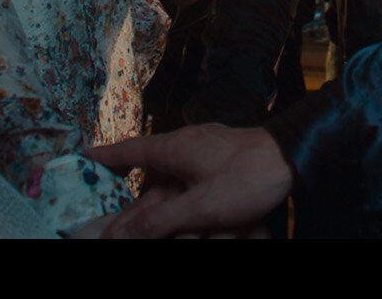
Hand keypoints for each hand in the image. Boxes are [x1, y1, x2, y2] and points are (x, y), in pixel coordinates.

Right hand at [88, 124, 291, 237]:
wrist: (295, 160)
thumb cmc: (249, 176)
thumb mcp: (200, 206)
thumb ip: (159, 221)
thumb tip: (122, 235)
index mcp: (175, 148)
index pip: (129, 151)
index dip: (106, 157)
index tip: (85, 157)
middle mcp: (186, 147)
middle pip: (150, 182)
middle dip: (132, 207)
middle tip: (112, 229)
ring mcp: (206, 154)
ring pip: (174, 187)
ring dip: (162, 210)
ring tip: (143, 228)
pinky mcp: (224, 164)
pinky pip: (192, 185)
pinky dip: (183, 204)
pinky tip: (186, 220)